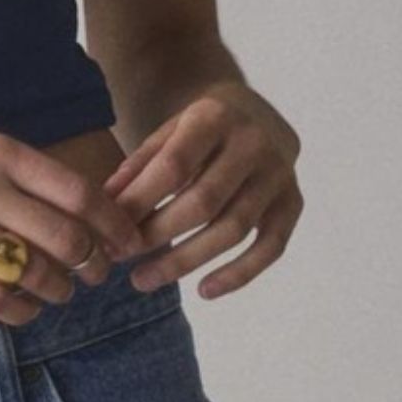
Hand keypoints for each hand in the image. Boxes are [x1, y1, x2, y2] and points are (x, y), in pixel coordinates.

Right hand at [0, 121, 151, 326]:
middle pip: (65, 237)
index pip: (79, 193)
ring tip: (62, 292)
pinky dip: (22, 310)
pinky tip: (27, 310)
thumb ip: (22, 171)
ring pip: (34, 272)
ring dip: (59, 290)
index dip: (112, 223)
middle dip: (93, 263)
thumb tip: (82, 205)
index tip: (127, 240)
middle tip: (98, 273)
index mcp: (1, 153)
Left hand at [101, 80, 303, 299]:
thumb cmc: (198, 127)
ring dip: (186, 261)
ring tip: (144, 278)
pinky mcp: (293, 202)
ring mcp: (278, 175)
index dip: (141, 201)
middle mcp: (253, 144)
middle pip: (203, 202)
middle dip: (158, 234)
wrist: (253, 111)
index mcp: (214, 117)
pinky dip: (239, 274)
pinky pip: (271, 247)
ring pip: (233, 229)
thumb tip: (107, 204)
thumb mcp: (165, 131)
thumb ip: (138, 165)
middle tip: (122, 258)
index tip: (110, 228)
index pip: (174, 166)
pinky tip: (204, 290)